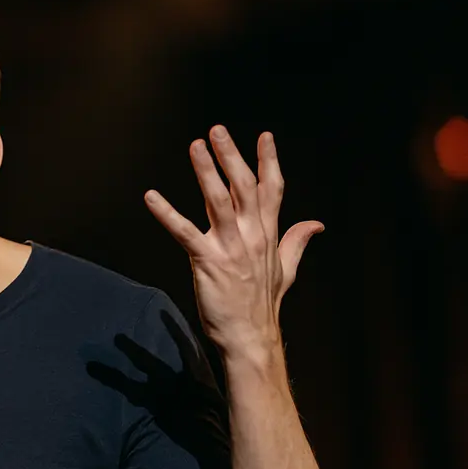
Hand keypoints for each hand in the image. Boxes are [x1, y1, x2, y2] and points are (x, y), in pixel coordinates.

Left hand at [144, 125, 322, 358]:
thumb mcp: (287, 270)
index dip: (268, 161)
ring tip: (195, 147)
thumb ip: (297, 242)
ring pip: (219, 201)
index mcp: (268, 234)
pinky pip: (185, 233)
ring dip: (206, 172)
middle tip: (217, 130)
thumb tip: (316, 224)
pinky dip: (167, 214)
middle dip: (231, 156)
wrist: (251, 338)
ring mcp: (231, 248)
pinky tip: (151, 197)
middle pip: (244, 186)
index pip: (271, 189)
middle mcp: (252, 235)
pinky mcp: (208, 262)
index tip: (263, 136)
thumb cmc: (263, 305)